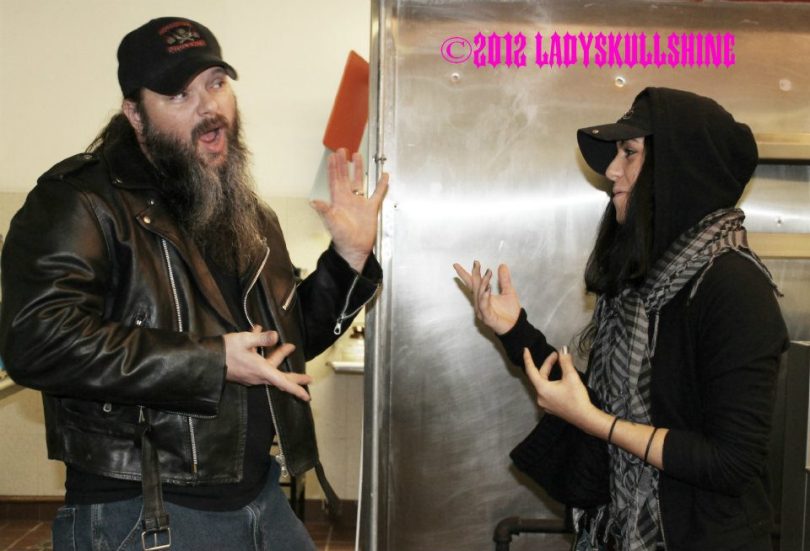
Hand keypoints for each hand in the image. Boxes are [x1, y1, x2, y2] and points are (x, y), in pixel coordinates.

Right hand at [223, 325, 311, 400]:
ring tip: (287, 346)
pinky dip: (264, 354)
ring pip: (270, 368)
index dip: (296, 388)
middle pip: (280, 377)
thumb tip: (276, 336)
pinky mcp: (244, 373)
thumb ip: (261, 338)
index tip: (307, 396)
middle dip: (294, 376)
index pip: (283, 382)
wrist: (206, 361)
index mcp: (261, 370)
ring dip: (278, 357)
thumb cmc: (226, 351)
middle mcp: (258, 376)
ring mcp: (251, 376)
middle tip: (308, 378)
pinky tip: (260, 337)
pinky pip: (259, 365)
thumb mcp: (245, 340)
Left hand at [311, 148, 388, 271]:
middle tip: (342, 150)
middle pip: (345, 176)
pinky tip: (384, 176)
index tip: (333, 156)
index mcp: (338, 200)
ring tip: (357, 156)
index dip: (333, 168)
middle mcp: (348, 199)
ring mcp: (359, 203)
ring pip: (359, 181)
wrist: (354, 248)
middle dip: (344, 163)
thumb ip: (324, 210)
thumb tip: (313, 202)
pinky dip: (381, 185)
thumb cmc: (341, 237)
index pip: (335, 180)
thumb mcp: (331, 222)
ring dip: (358, 169)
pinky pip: (377, 194)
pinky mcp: (371, 209)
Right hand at [453, 261, 521, 334]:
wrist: (516, 326)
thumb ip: (504, 279)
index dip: (465, 274)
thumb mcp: (509, 291)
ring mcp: (482, 310)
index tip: (458, 265)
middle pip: (474, 287)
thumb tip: (502, 265)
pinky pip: (483, 305)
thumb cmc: (510, 312)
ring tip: (488, 273)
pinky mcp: (487, 317)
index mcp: (483, 297)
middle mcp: (479, 303)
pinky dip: (484, 297)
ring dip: (483, 283)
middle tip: (477, 263)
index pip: (472, 284)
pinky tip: (487, 289)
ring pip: (479, 294)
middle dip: (474, 274)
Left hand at [524, 347, 597, 430]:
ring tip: (559, 365)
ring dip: (550, 374)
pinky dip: (551, 383)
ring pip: (544, 384)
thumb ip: (565, 362)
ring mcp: (545, 404)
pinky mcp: (551, 407)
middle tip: (557, 356)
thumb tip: (563, 350)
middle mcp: (540, 397)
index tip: (525, 350)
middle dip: (548, 365)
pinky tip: (560, 380)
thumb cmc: (577, 398)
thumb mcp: (571, 376)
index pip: (531, 370)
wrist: (585, 417)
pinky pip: (547, 392)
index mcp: (542, 389)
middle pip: (540, 376)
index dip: (528, 359)